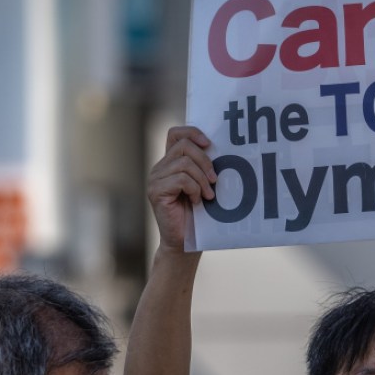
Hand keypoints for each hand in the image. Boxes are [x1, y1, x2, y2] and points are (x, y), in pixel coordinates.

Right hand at [148, 126, 216, 250]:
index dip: (193, 133)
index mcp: (170, 162)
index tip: (210, 144)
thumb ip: (203, 167)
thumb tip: (219, 149)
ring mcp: (155, 179)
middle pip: (184, 146)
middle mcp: (160, 168)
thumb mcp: (203, 185)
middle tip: (215, 180)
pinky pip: (181, 179)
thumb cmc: (198, 215)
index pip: (176, 134)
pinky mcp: (156, 191)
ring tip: (208, 195)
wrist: (186, 242)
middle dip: (205, 161)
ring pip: (184, 163)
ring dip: (202, 180)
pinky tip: (197, 202)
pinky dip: (195, 189)